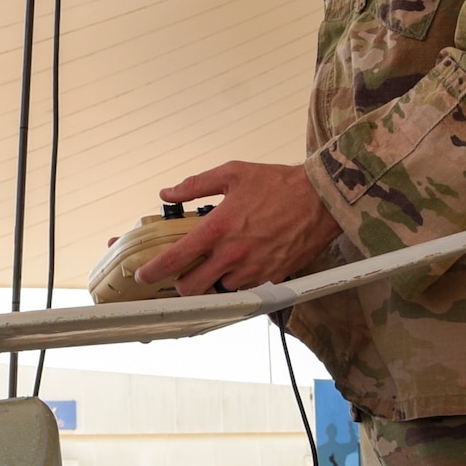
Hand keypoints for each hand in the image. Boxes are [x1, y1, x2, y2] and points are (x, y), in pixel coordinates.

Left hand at [136, 160, 340, 294]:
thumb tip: (167, 193)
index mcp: (217, 228)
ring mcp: (253, 270)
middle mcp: (232, 255)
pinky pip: (244, 291)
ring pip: (218, 292)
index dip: (153, 272)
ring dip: (210, 285)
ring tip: (213, 267)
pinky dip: (235, 284)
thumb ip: (194, 185)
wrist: (321, 199)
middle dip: (181, 286)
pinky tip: (237, 267)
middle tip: (181, 275)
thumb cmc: (278, 184)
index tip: (143, 276)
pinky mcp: (271, 278)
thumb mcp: (232, 173)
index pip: (175, 259)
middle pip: (192, 289)